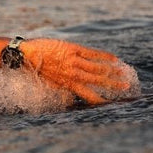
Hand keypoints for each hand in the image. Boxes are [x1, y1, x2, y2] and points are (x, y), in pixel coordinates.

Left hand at [17, 38, 132, 104]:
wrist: (26, 54)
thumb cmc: (36, 70)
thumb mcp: (49, 85)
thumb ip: (63, 91)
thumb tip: (73, 100)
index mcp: (68, 85)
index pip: (89, 96)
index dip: (102, 100)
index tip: (113, 103)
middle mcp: (73, 74)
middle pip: (98, 81)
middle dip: (113, 85)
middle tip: (126, 86)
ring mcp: (74, 61)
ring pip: (98, 68)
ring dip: (112, 71)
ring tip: (123, 72)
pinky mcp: (73, 49)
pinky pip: (92, 53)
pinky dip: (104, 56)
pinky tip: (114, 58)